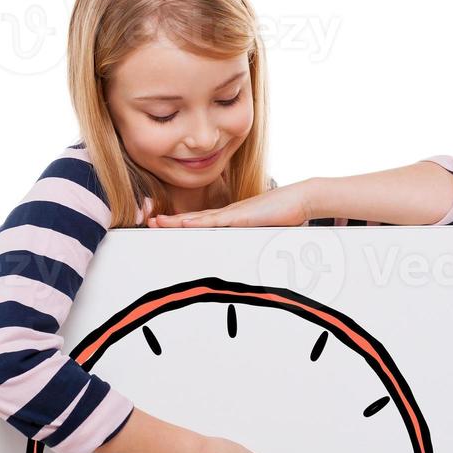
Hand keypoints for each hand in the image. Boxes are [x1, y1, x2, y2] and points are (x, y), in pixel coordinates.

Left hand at [146, 179, 314, 227]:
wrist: (301, 199)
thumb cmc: (285, 215)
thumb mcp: (263, 232)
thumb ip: (252, 240)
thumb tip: (247, 254)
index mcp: (232, 218)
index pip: (201, 222)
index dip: (182, 223)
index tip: (164, 225)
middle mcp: (228, 214)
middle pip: (194, 219)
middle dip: (171, 222)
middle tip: (150, 222)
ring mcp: (234, 214)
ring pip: (199, 218)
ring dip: (177, 221)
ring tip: (158, 222)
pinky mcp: (242, 216)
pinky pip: (216, 220)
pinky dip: (198, 222)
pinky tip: (184, 222)